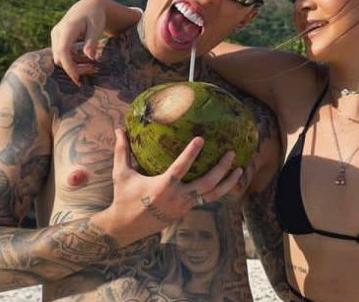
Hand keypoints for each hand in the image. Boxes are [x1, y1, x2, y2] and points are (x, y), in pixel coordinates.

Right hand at [51, 0, 107, 83]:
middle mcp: (57, 32)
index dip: (68, 66)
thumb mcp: (97, 27)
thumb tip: (90, 56)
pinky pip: (62, 54)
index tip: (77, 78)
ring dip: (74, 65)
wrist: (88, 7)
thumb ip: (92, 41)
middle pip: (60, 57)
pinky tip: (87, 60)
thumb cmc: (95, 16)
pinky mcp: (57, 39)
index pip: (63, 50)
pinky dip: (72, 60)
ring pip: (60, 57)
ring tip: (93, 66)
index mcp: (67, 28)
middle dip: (74, 68)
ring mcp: (55, 35)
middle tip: (94, 70)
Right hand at [96, 129, 243, 246]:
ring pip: (212, 195)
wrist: (126, 228)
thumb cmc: (123, 197)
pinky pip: (207, 199)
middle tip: (231, 153)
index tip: (201, 139)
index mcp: (162, 187)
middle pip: (206, 184)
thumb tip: (118, 128)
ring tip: (240, 168)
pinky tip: (227, 179)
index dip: (191, 154)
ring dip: (228, 182)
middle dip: (221, 169)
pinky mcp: (186, 211)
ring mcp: (184, 206)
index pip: (180, 169)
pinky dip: (219, 189)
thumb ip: (122, 151)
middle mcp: (177, 198)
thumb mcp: (121, 174)